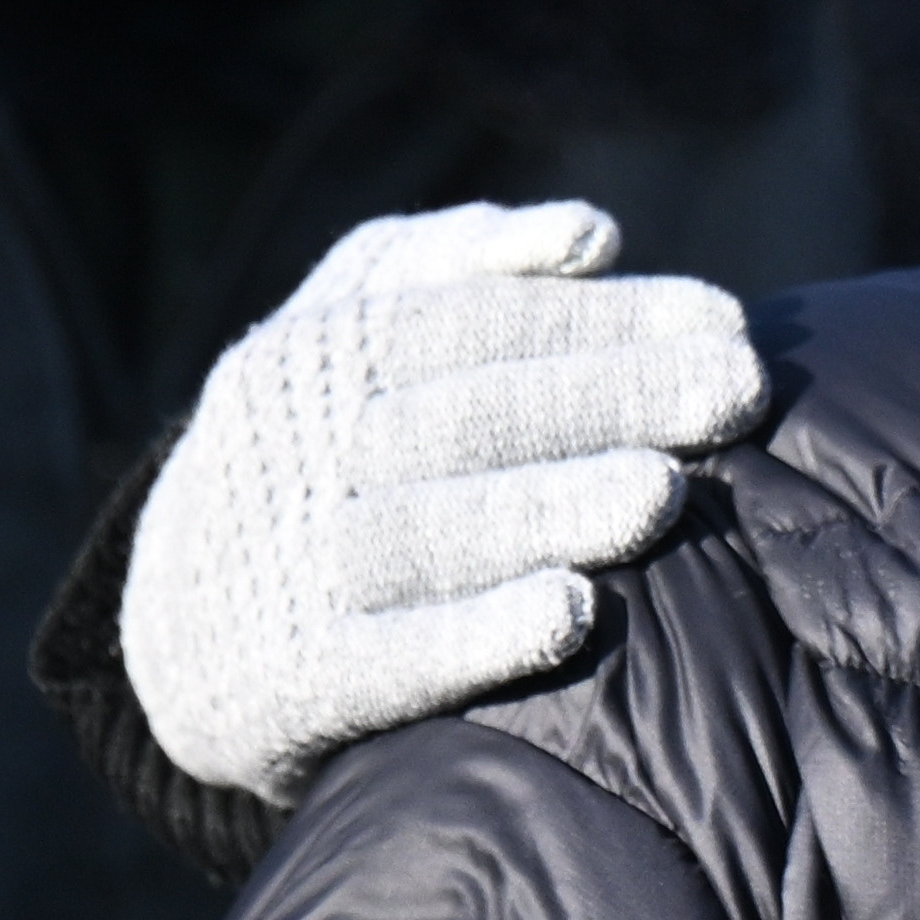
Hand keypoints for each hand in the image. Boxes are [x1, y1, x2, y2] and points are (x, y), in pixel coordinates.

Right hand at [116, 199, 765, 803]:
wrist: (183, 621)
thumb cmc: (321, 443)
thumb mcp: (356, 322)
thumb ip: (464, 261)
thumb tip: (592, 235)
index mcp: (319, 353)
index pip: (471, 321)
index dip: (602, 321)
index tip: (729, 322)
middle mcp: (293, 450)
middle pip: (463, 417)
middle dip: (608, 398)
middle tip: (737, 394)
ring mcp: (286, 565)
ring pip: (427, 531)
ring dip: (549, 508)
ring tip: (662, 493)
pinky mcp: (289, 683)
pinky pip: (388, 658)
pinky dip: (477, 635)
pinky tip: (571, 613)